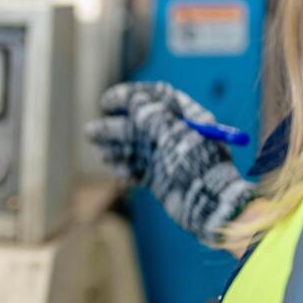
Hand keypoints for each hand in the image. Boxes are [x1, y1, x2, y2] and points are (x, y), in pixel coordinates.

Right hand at [86, 82, 254, 243]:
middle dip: (114, 127)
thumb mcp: (176, 136)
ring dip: (115, 148)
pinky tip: (121, 172)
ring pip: (134, 148)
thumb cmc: (198, 166)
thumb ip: (153, 116)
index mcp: (186, 118)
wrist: (210, 206)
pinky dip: (126, 170)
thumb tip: (134, 99)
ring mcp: (166, 158)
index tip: (107, 101)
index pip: (155, 98)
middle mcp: (174, 136)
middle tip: (91, 131)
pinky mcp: (160, 179)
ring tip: (101, 151)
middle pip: (138, 125)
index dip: (129, 97)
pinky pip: (137, 170)